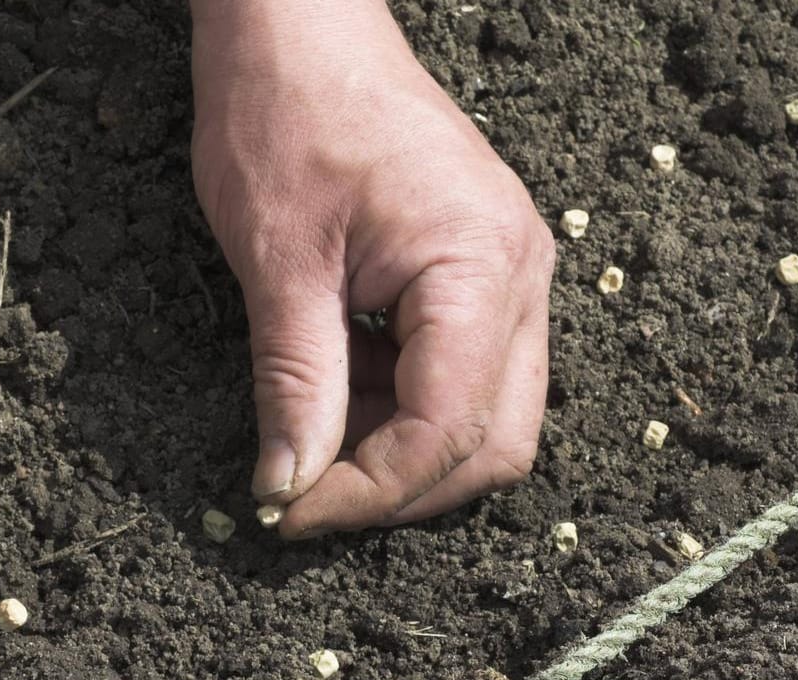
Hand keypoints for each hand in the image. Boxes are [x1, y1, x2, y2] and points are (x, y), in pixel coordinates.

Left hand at [190, 1, 553, 535]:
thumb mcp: (277, 262)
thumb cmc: (285, 113)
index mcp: (480, 265)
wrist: (301, 25)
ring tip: (310, 436)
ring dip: (401, 451)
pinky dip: (401, 407)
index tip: (289, 513)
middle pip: (496, 443)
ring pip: (487, 417)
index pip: (448, 429)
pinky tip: (335, 391)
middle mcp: (519, 275)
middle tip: (307, 499)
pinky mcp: (483, 273)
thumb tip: (289, 488)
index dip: (370, 492)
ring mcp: (511, 274)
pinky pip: (465, 374)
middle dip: (403, 488)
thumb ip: (296, 386)